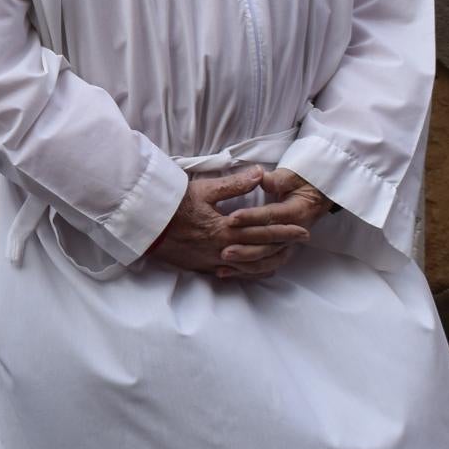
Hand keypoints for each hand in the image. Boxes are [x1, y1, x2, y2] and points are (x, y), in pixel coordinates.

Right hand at [144, 165, 290, 275]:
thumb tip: (260, 174)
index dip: (285, 231)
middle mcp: (222, 249)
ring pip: (248, 267)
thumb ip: (234, 184)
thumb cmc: (173, 204)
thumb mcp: (204, 189)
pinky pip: (231, 274)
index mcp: (225, 229)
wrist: (145, 225)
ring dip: (268, 261)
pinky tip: (254, 270)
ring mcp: (212, 261)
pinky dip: (247, 272)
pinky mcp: (201, 267)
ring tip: (282, 256)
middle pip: (260, 252)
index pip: (263, 231)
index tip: (302, 230)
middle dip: (283, 246)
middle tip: (301, 242)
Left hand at [213, 168, 330, 280]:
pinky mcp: (280, 251)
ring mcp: (288, 244)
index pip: (271, 216)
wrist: (315, 198)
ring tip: (223, 262)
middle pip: (268, 242)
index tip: (231, 218)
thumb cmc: (300, 185)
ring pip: (267, 259)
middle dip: (245, 246)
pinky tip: (226, 272)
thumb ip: (277, 179)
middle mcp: (293, 232)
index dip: (251, 217)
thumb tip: (262, 177)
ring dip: (245, 263)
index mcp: (296, 212)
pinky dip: (247, 271)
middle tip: (223, 249)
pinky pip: (265, 265)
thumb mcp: (292, 177)